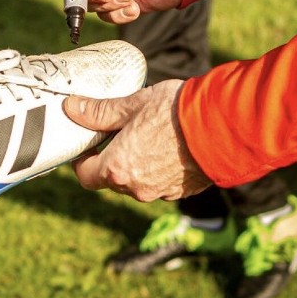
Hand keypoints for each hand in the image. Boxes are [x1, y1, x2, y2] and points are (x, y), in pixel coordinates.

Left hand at [63, 80, 211, 200]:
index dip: (83, 159)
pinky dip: (159, 169)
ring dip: (137, 164)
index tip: (90, 142)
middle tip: (119, 132)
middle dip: (111, 158)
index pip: (85, 175)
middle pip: (112, 179)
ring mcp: (161, 193)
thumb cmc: (175, 112)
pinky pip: (161, 183)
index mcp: (116, 169)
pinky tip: (169, 145)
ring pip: (138, 182)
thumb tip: (72, 108)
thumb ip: (100, 111)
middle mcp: (136, 188)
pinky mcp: (182, 192)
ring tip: (148, 135)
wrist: (224, 127)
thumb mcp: (132, 105)